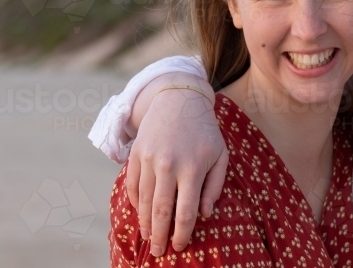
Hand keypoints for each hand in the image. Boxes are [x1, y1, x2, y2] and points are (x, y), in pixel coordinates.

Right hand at [126, 85, 227, 256]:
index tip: (180, 245)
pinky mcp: (136, 154)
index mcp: (193, 168)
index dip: (182, 233)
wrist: (178, 99)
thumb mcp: (220, 155)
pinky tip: (139, 214)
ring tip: (149, 237)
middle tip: (159, 252)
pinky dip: (134, 203)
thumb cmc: (204, 130)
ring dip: (145, 223)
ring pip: (143, 201)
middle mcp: (168, 165)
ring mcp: (149, 159)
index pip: (185, 211)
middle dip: (160, 236)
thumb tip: (205, 214)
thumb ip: (214, 186)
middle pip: (161, 211)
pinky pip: (132, 185)